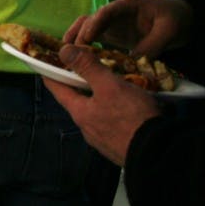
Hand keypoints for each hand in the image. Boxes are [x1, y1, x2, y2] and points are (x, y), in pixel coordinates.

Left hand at [44, 45, 161, 164]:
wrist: (159, 154)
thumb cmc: (132, 118)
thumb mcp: (109, 85)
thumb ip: (87, 67)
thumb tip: (64, 51)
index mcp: (79, 113)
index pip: (57, 89)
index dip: (50, 73)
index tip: (45, 62)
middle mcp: (87, 128)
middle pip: (77, 101)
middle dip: (79, 84)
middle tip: (85, 69)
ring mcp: (103, 139)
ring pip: (96, 112)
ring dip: (99, 98)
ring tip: (111, 85)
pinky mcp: (119, 145)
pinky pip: (112, 123)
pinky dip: (115, 111)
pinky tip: (128, 105)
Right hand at [62, 0, 193, 57]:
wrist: (182, 20)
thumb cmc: (176, 20)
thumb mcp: (168, 31)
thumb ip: (151, 45)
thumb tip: (132, 63)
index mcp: (128, 5)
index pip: (106, 12)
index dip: (94, 24)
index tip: (86, 39)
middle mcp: (115, 12)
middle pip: (91, 19)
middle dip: (80, 34)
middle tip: (73, 53)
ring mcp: (111, 22)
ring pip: (87, 26)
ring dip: (75, 38)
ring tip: (66, 54)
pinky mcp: (112, 33)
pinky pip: (92, 36)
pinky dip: (83, 45)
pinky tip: (77, 58)